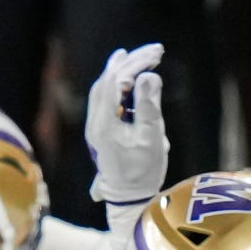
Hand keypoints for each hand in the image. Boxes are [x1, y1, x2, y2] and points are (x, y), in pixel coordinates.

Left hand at [84, 43, 168, 204]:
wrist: (128, 199)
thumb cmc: (142, 172)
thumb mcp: (152, 139)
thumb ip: (150, 107)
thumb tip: (149, 75)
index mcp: (104, 123)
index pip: (115, 82)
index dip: (135, 64)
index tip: (156, 54)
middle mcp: (95, 121)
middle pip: (107, 82)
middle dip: (129, 63)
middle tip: (154, 50)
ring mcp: (95, 125)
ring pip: (102, 89)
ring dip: (119, 71)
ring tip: (132, 55)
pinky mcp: (100, 130)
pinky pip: (103, 99)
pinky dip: (114, 84)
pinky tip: (125, 79)